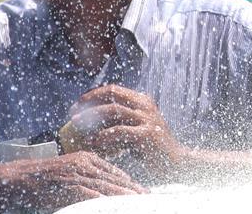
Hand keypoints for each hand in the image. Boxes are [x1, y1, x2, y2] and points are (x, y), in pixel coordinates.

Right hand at [0, 151, 145, 211]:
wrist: (10, 181)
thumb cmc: (37, 181)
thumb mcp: (65, 175)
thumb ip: (82, 180)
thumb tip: (97, 192)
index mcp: (85, 157)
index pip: (114, 171)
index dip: (129, 183)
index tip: (144, 192)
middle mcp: (83, 162)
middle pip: (115, 178)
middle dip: (133, 190)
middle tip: (150, 199)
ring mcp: (74, 173)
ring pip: (106, 186)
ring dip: (123, 196)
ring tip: (140, 203)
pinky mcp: (65, 185)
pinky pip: (88, 194)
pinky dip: (103, 200)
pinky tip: (114, 206)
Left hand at [67, 85, 184, 178]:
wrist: (177, 162)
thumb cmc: (152, 149)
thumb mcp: (135, 130)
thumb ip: (118, 124)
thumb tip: (90, 125)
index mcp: (142, 101)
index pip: (113, 89)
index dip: (94, 94)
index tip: (78, 103)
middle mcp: (145, 105)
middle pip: (112, 93)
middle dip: (89, 100)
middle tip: (73, 112)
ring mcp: (146, 118)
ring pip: (113, 110)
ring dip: (92, 116)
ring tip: (77, 124)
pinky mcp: (146, 134)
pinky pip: (118, 131)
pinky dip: (102, 136)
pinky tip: (93, 143)